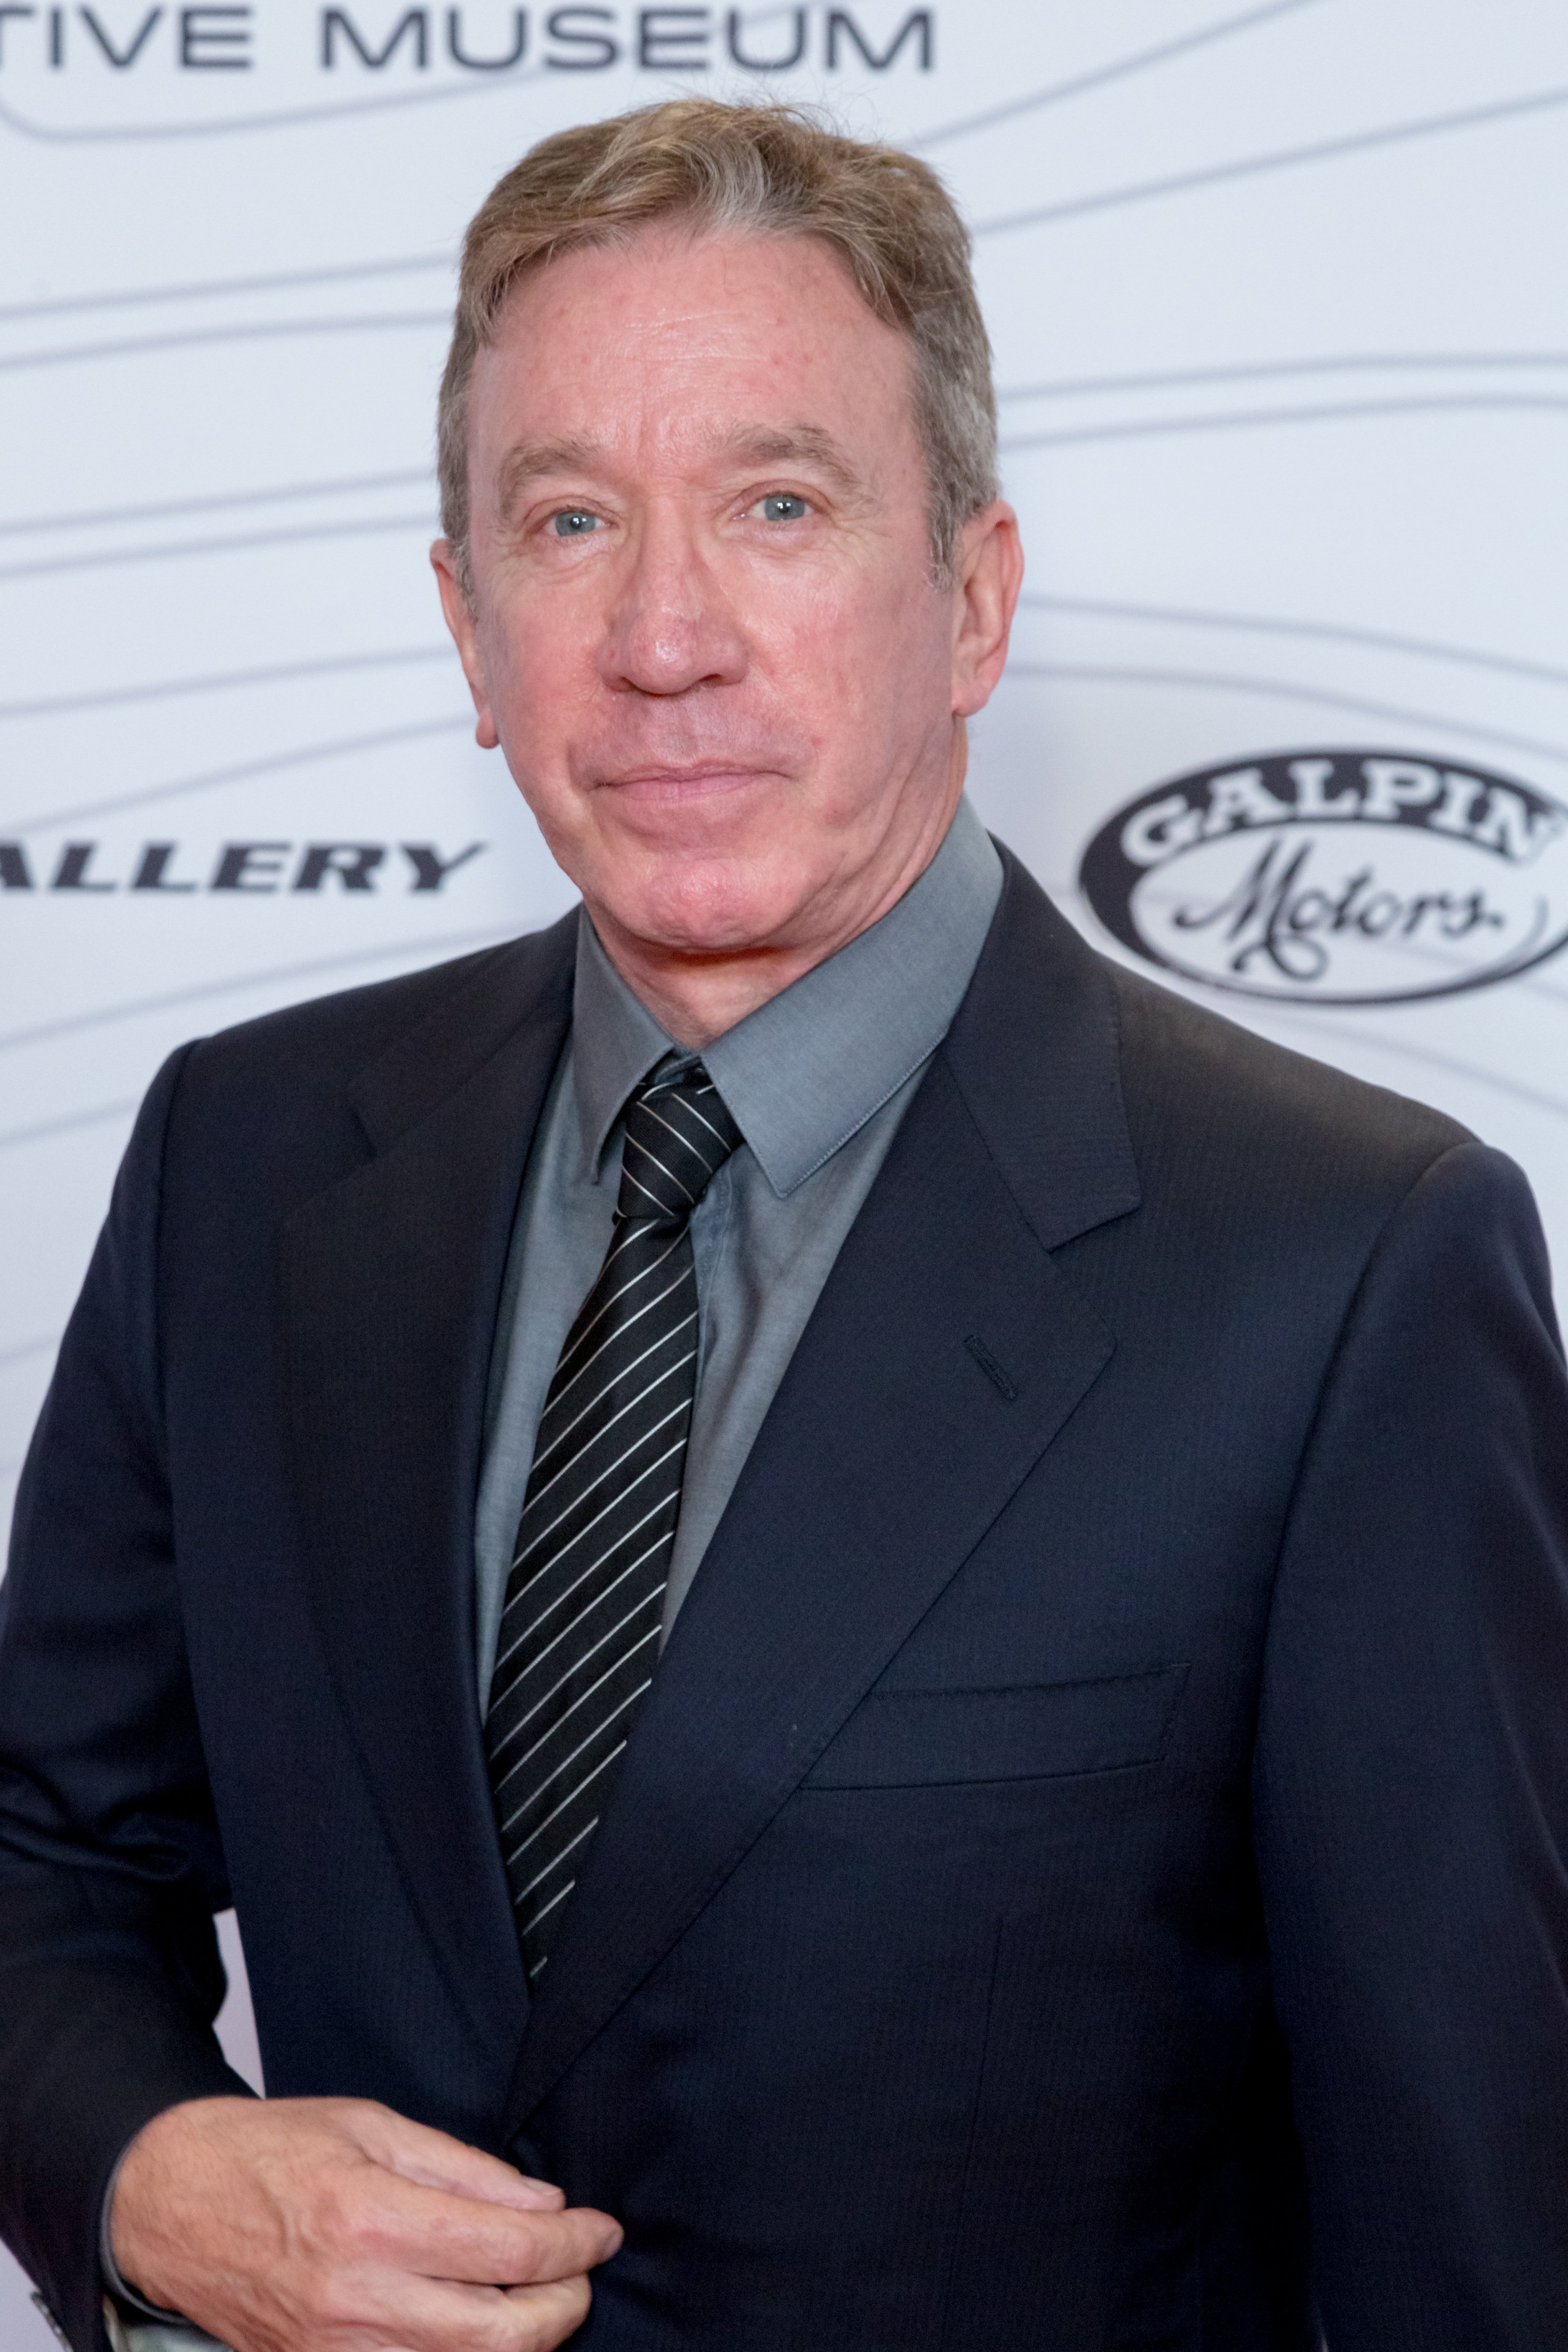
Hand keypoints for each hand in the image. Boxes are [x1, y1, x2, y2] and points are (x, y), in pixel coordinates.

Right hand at [109, 2095, 621, 2351]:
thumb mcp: (372, 2127)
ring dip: (523, 2343)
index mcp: (372, 2218)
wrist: (171, 2205)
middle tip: (582, 2269)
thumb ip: (462, 2169)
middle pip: (502, 2333)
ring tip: (540, 2299)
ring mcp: (336, 2351)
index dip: (575, 2242)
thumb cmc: (267, 2152)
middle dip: (565, 2303)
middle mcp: (357, 2298)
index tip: (601, 2229)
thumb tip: (540, 2202)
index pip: (509, 2248)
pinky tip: (482, 2329)